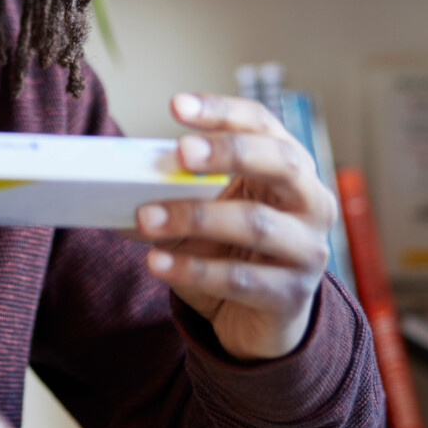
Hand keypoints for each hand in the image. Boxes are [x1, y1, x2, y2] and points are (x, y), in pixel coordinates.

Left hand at [134, 92, 335, 361]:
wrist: (261, 320)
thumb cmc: (231, 252)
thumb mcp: (207, 214)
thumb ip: (176, 194)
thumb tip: (116, 185)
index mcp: (289, 166)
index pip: (262, 124)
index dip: (222, 110)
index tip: (176, 106)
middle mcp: (311, 201)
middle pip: (281, 162)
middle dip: (228, 152)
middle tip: (179, 153)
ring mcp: (307, 250)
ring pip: (256, 224)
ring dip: (196, 217)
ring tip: (146, 218)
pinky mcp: (291, 296)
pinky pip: (241, 279)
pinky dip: (194, 269)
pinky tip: (156, 262)